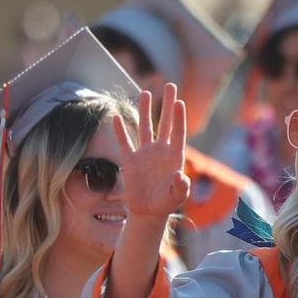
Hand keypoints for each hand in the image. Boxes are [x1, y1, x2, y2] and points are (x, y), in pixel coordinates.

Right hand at [113, 83, 189, 218]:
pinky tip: (116, 117)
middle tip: (170, 85)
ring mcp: (145, 154)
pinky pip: (124, 143)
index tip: (179, 102)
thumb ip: (181, 186)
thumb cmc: (166, 203)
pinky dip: (120, 131)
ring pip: (145, 127)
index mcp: (174, 156)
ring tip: (146, 93)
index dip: (179, 118)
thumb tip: (180, 175)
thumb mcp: (177, 196)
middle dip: (167, 104)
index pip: (178, 132)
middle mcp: (160, 150)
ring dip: (145, 110)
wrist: (148, 212)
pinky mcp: (130, 161)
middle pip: (164, 122)